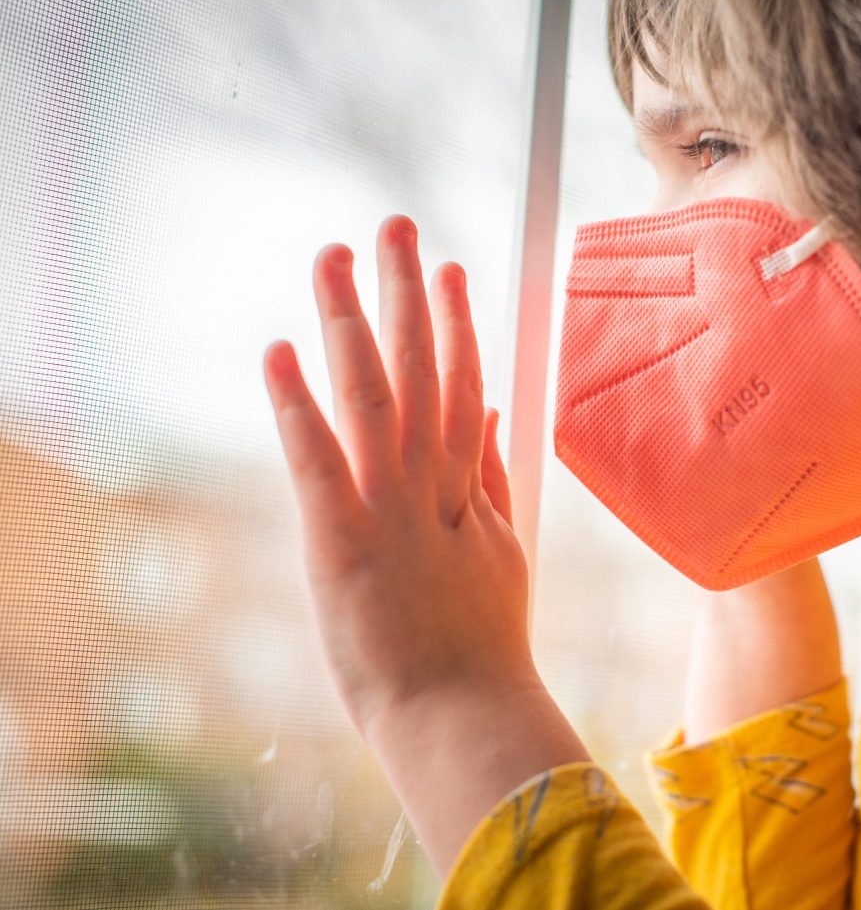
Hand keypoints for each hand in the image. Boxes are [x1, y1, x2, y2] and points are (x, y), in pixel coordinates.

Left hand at [262, 214, 536, 742]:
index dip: (457, 324)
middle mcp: (434, 489)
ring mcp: (390, 513)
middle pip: (423, 373)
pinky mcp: (343, 545)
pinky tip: (279, 351)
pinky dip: (298, 405)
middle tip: (394, 224)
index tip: (449, 268)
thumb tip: (498, 411)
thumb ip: (495, 478)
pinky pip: (319, 463)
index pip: (466, 388)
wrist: (465, 714)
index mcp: (470, 492)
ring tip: (335, 256)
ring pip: (375, 398)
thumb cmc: (481, 646)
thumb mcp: (503, 552)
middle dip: (407, 293)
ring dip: (353, 322)